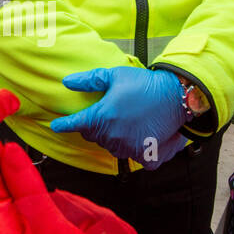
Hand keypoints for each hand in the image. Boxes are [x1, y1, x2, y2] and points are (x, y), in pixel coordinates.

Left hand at [49, 66, 188, 169]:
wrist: (177, 96)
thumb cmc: (145, 84)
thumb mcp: (115, 76)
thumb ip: (89, 80)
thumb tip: (67, 82)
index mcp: (102, 117)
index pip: (75, 123)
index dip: (63, 124)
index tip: (55, 125)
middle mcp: (112, 136)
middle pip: (93, 135)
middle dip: (96, 125)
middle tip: (110, 112)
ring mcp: (128, 148)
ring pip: (111, 146)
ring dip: (114, 136)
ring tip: (128, 120)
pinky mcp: (145, 156)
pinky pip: (133, 157)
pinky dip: (134, 149)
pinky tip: (140, 137)